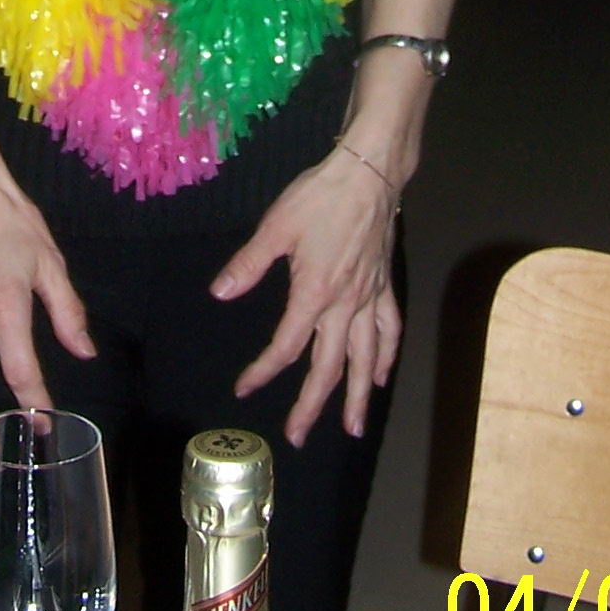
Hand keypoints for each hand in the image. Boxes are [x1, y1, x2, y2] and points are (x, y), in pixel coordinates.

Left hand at [211, 146, 400, 446]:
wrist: (369, 174)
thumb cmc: (320, 197)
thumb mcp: (276, 226)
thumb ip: (248, 264)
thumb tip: (219, 293)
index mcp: (315, 293)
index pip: (286, 345)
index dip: (263, 370)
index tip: (244, 387)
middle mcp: (345, 305)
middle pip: (329, 366)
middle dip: (313, 406)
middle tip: (298, 436)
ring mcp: (369, 298)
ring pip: (366, 359)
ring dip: (358, 396)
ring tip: (354, 428)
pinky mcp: (384, 286)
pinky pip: (389, 330)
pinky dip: (386, 356)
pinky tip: (382, 374)